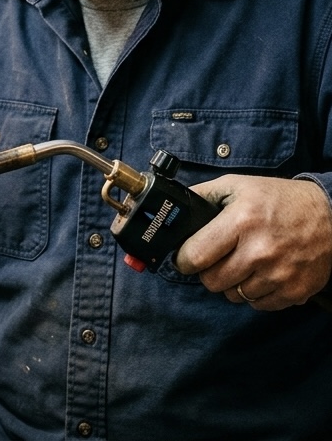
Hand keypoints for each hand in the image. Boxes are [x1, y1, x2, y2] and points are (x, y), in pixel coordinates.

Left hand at [174, 175, 331, 310]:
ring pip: (233, 296)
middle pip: (211, 281)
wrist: (331, 216)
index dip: (183, 259)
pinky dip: (254, 293)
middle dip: (207, 271)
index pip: (195, 256)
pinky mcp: (294, 291)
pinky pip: (258, 305)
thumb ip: (203, 195)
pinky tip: (260, 273)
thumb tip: (174, 207)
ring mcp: (279, 274)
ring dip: (232, 283)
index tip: (184, 258)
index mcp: (241, 222)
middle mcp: (259, 251)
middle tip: (215, 260)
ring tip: (241, 263)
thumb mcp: (237, 185)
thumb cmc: (278, 199)